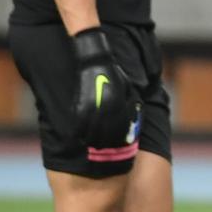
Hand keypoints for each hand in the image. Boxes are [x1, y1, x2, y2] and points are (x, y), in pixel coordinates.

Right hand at [73, 28, 141, 148]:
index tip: (115, 147)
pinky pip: (79, 125)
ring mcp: (93, 107)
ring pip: (92, 132)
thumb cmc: (113, 75)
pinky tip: (80, 138)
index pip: (120, 129)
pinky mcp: (80, 105)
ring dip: (92, 141)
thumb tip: (132, 122)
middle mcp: (108, 107)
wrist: (95, 62)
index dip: (117, 141)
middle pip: (106, 134)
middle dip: (105, 144)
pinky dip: (79, 133)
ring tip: (91, 145)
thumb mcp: (128, 88)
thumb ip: (130, 104)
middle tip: (102, 149)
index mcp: (120, 104)